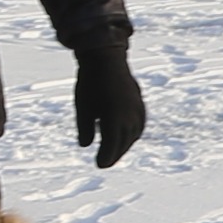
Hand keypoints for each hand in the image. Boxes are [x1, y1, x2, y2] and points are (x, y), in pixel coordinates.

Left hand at [72, 45, 146, 166]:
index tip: (99, 165)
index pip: (110, 146)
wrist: (106, 57)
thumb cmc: (90, 82)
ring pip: (133, 135)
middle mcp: (128, 117)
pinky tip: (127, 135)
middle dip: (114, 154)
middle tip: (104, 163)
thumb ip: (84, 128)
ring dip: (124, 145)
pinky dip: (133, 133)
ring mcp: (137, 110)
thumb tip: (85, 146)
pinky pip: (139, 125)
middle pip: (123, 143)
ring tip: (115, 150)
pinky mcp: (140, 103)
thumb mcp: (83, 106)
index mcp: (113, 119)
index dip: (105, 158)